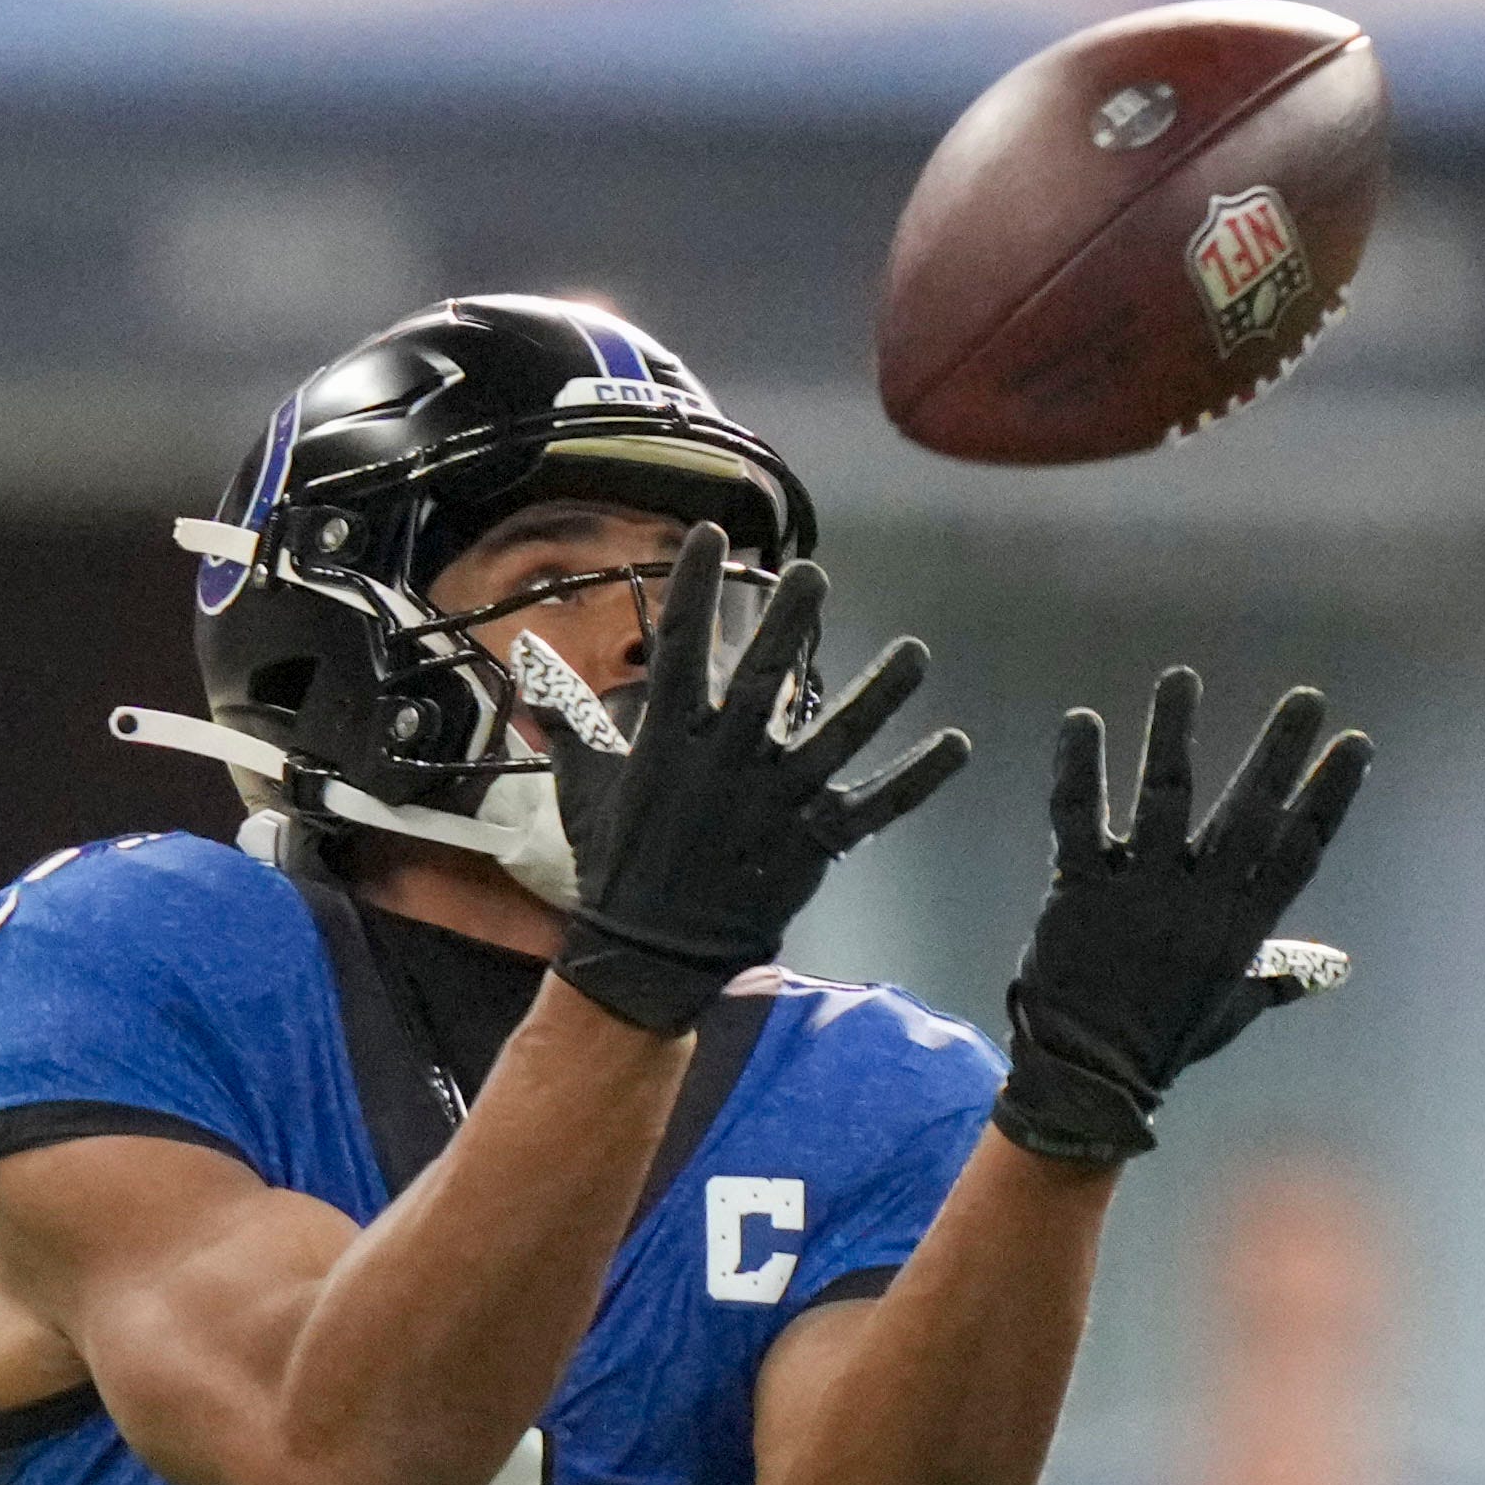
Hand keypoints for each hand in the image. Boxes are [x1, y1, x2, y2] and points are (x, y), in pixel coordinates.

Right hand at [542, 536, 975, 1035]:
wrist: (650, 953)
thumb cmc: (613, 867)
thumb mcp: (581, 790)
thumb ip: (566, 722)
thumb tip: (529, 664)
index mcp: (671, 741)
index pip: (681, 645)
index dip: (694, 584)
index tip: (710, 531)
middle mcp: (728, 761)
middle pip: (767, 676)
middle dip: (791, 620)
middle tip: (815, 574)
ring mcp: (776, 801)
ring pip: (838, 736)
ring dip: (881, 692)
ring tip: (916, 652)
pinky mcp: (812, 840)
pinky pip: (874, 806)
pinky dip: (916, 779)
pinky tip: (955, 745)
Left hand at [994, 670, 1368, 1168]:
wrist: (1084, 1080)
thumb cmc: (1162, 1042)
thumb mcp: (1230, 1010)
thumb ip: (1277, 977)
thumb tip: (1329, 968)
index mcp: (1240, 929)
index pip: (1298, 852)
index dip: (1329, 797)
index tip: (1355, 745)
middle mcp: (1197, 904)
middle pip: (1247, 815)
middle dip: (1277, 754)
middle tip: (1305, 699)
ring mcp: (1137, 895)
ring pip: (1163, 800)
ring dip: (1173, 735)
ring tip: (1181, 679)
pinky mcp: (1077, 893)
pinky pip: (1078, 820)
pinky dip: (1078, 771)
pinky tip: (1081, 721)